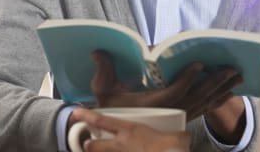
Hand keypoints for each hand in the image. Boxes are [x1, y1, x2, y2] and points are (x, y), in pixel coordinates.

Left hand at [71, 108, 189, 151]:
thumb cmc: (174, 149)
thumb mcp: (176, 137)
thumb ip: (176, 134)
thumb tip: (183, 135)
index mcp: (130, 131)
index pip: (102, 121)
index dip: (86, 116)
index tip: (76, 112)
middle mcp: (121, 146)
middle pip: (93, 146)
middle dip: (88, 145)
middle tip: (88, 144)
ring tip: (96, 151)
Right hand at [90, 50, 242, 120]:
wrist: (120, 133)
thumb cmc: (113, 109)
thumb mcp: (104, 90)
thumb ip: (104, 71)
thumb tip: (97, 52)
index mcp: (154, 104)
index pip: (174, 91)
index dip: (187, 78)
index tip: (199, 64)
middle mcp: (170, 111)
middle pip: (198, 96)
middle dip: (215, 82)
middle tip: (230, 69)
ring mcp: (180, 116)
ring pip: (205, 102)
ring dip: (221, 89)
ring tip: (237, 76)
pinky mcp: (185, 118)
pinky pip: (205, 108)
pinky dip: (219, 99)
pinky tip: (232, 90)